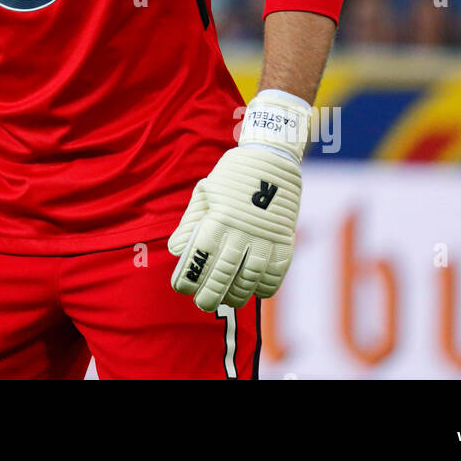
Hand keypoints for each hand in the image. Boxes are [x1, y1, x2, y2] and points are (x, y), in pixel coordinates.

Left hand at [168, 91, 310, 310]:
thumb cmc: (232, 176)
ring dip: (236, 294)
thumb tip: (175, 250)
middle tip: (202, 303)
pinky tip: (254, 290)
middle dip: (209, 295)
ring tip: (227, 299)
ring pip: (248, 280)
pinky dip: (264, 288)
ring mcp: (265, 238)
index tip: (182, 288)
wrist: (272, 157)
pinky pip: (275, 275)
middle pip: (222, 275)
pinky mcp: (285, 241)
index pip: (198, 258)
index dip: (188, 278)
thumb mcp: (205, 193)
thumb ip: (190, 223)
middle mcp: (241, 232)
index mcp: (217, 218)